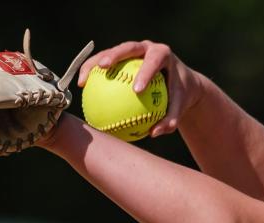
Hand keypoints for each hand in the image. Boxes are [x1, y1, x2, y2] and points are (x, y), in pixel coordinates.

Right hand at [77, 40, 207, 137]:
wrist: (179, 82)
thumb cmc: (180, 96)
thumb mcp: (179, 108)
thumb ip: (170, 120)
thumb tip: (154, 133)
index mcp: (163, 54)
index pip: (154, 60)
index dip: (145, 72)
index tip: (137, 90)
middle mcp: (147, 48)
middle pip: (128, 47)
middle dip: (114, 55)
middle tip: (104, 67)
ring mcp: (133, 50)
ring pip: (111, 53)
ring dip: (95, 63)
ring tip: (83, 80)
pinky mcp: (123, 57)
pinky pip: (105, 63)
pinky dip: (94, 73)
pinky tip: (83, 88)